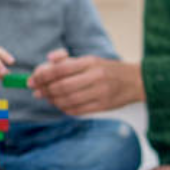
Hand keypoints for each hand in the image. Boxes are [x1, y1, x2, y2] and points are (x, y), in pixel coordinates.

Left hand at [28, 50, 144, 114]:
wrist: (136, 81)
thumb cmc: (109, 69)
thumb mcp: (91, 59)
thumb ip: (68, 60)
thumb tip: (48, 60)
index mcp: (91, 62)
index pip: (60, 69)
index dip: (42, 76)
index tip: (32, 80)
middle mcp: (96, 77)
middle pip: (61, 86)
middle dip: (44, 90)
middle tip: (36, 91)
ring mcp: (100, 93)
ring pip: (67, 100)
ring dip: (52, 100)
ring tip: (47, 97)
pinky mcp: (103, 106)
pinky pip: (77, 110)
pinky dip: (64, 108)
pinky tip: (60, 104)